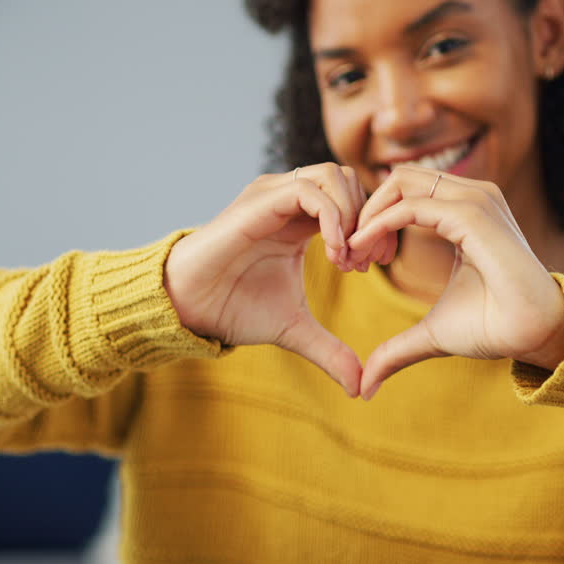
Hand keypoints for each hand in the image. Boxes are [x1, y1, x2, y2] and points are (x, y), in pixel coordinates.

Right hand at [165, 164, 365, 396]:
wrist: (189, 307)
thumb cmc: (233, 308)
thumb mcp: (294, 330)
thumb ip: (329, 351)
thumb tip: (359, 388)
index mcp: (298, 219)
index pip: (351, 198)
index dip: (371, 227)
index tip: (374, 266)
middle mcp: (287, 199)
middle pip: (347, 178)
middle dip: (367, 217)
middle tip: (366, 262)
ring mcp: (272, 195)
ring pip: (332, 175)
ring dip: (351, 215)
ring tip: (346, 259)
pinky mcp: (259, 201)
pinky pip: (308, 191)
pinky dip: (333, 218)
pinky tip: (333, 255)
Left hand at [346, 166, 563, 399]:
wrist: (532, 335)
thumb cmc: (493, 328)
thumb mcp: (432, 332)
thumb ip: (397, 349)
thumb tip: (365, 384)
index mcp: (464, 211)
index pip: (405, 191)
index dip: (371, 219)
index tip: (353, 260)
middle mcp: (472, 196)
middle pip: (398, 179)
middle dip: (363, 211)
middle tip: (347, 255)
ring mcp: (476, 201)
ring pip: (400, 184)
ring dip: (367, 217)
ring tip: (353, 256)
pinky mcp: (473, 215)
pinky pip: (411, 206)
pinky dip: (379, 224)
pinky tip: (365, 252)